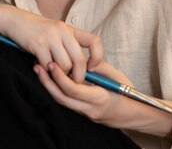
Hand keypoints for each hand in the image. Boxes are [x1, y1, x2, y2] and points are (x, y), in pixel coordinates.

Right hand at [0, 6, 102, 82]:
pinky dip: (46, 71)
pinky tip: (40, 67)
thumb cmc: (33, 29)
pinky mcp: (38, 44)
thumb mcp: (54, 31)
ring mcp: (50, 37)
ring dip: (59, 74)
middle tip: (72, 83)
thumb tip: (80, 68)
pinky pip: (48, 66)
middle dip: (77, 76)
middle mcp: (62, 31)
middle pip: (80, 60)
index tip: (91, 68)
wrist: (12, 19)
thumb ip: (66, 44)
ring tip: (52, 73)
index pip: (94, 41)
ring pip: (65, 65)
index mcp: (69, 28)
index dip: (98, 57)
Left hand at [34, 60, 171, 136]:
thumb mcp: (115, 76)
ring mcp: (85, 113)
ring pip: (61, 101)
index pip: (73, 90)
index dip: (60, 77)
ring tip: (39, 70)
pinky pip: (66, 102)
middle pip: (61, 98)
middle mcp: (90, 109)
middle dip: (47, 82)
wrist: (134, 115)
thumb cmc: (127, 93)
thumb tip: (80, 57)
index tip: (51, 64)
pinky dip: (56, 90)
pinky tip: (50, 78)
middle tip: (37, 66)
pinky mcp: (82, 113)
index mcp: (99, 98)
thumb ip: (97, 66)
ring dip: (49, 86)